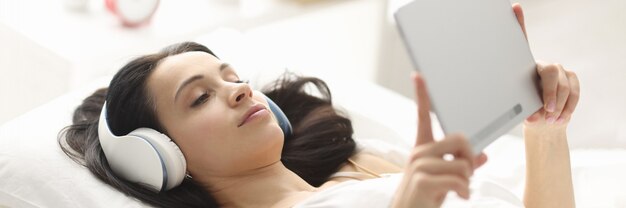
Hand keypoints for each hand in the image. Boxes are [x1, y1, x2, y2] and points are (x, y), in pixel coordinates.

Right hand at [390, 74, 486, 207]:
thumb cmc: (425, 197)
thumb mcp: (445, 179)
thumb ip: (462, 165)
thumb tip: (483, 155)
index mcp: (422, 148)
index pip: (422, 116)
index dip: (422, 95)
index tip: (419, 75)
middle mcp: (419, 153)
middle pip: (460, 138)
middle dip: (470, 157)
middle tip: (467, 173)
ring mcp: (419, 166)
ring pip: (463, 162)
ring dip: (469, 179)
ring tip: (460, 189)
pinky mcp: (423, 181)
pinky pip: (459, 179)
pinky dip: (465, 190)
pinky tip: (460, 196)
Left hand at [512, 3, 580, 129]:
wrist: (542, 123)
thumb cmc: (525, 113)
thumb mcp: (518, 110)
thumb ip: (523, 109)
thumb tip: (532, 116)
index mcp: (523, 69)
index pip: (521, 44)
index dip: (519, 24)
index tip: (515, 8)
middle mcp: (541, 65)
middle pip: (550, 73)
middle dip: (549, 93)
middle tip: (545, 111)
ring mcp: (559, 70)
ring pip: (563, 86)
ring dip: (557, 107)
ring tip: (549, 121)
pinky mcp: (572, 78)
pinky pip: (574, 92)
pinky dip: (567, 108)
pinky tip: (559, 118)